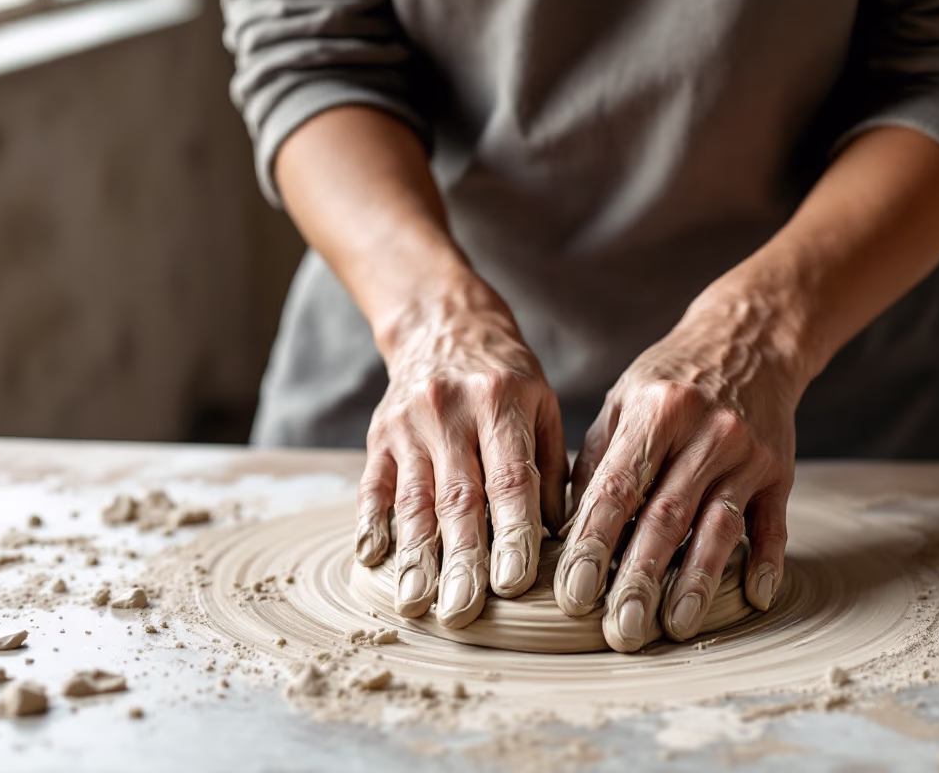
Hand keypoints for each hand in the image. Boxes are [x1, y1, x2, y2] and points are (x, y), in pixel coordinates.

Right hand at [353, 285, 568, 628]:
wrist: (443, 325)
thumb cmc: (506, 376)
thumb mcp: (542, 403)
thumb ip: (551, 464)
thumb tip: (566, 534)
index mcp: (502, 401)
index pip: (511, 477)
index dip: (513, 532)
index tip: (516, 583)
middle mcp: (452, 411)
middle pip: (459, 497)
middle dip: (461, 560)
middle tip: (463, 613)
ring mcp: (409, 424)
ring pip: (413, 499)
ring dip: (415, 557)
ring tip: (417, 604)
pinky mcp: (378, 435)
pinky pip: (372, 485)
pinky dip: (372, 524)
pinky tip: (374, 561)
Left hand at [553, 287, 804, 651]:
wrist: (750, 340)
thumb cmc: (673, 376)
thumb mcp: (625, 397)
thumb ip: (597, 456)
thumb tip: (566, 523)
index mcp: (657, 412)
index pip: (618, 488)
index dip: (594, 543)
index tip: (573, 591)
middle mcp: (706, 433)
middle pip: (667, 518)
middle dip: (640, 579)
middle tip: (619, 630)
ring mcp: (748, 454)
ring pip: (719, 528)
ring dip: (696, 583)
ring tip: (673, 628)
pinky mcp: (780, 471)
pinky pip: (774, 524)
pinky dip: (766, 562)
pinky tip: (754, 598)